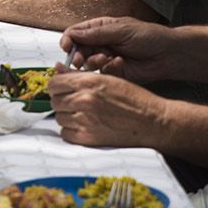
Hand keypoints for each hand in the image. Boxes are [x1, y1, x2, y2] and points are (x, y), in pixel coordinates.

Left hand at [47, 68, 167, 147]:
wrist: (152, 122)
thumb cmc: (135, 100)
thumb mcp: (108, 79)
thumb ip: (81, 76)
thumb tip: (58, 69)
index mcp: (89, 81)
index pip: (54, 83)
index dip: (57, 86)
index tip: (62, 89)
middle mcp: (84, 100)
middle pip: (55, 101)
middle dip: (62, 100)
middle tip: (73, 102)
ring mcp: (85, 120)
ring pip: (59, 117)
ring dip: (66, 116)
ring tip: (81, 114)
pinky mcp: (88, 138)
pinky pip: (65, 133)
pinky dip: (71, 130)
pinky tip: (83, 126)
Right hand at [57, 16, 179, 82]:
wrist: (168, 54)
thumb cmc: (149, 36)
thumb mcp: (120, 30)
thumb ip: (96, 33)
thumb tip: (73, 34)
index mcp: (100, 28)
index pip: (76, 33)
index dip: (69, 40)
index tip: (67, 47)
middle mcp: (101, 43)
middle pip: (78, 50)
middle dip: (77, 55)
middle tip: (79, 60)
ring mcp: (106, 58)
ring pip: (88, 63)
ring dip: (93, 62)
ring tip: (105, 58)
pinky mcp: (114, 73)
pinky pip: (102, 73)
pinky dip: (108, 69)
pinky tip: (119, 63)